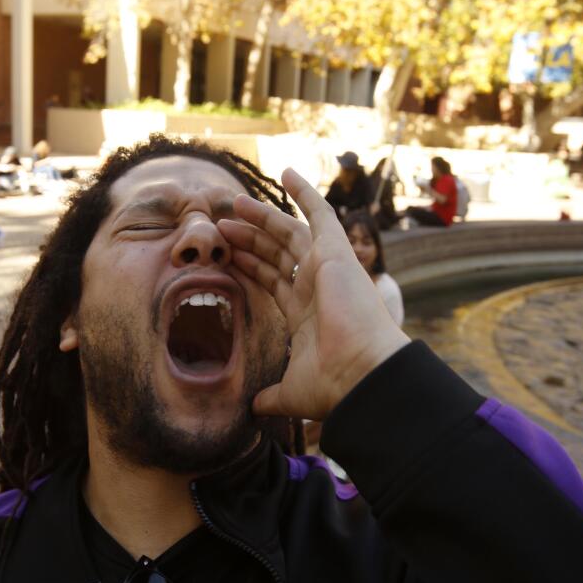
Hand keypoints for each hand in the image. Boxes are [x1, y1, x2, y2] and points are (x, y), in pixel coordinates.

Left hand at [218, 168, 409, 420]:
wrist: (361, 375)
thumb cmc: (333, 386)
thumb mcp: (291, 393)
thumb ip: (270, 397)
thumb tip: (252, 411)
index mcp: (307, 316)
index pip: (273, 282)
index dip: (250, 268)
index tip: (227, 256)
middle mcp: (317, 288)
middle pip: (276, 254)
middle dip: (250, 239)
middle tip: (222, 225)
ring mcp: (326, 268)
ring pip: (288, 232)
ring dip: (262, 216)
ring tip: (233, 204)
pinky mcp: (334, 253)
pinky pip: (319, 213)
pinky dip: (304, 192)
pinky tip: (285, 172)